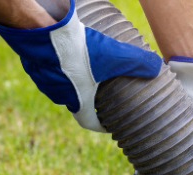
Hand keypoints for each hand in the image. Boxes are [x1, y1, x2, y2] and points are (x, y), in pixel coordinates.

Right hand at [0, 0, 161, 131]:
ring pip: (63, 85)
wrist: (39, 31)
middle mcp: (60, 95)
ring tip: (87, 70)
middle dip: (90, 99)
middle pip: (77, 102)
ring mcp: (44, 81)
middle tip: (102, 91)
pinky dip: (61, 67)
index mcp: (78, 100)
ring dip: (75, 81)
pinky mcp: (35, 65)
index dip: (101, 125)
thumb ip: (137, 62)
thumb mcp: (114, 55)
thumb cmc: (77, 50)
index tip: (109, 124)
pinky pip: (50, 70)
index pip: (90, 122)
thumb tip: (158, 67)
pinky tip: (69, 54)